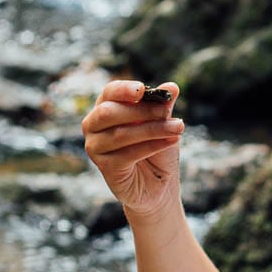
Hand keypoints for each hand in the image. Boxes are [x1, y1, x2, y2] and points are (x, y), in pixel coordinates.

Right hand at [82, 79, 184, 216]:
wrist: (158, 184)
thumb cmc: (157, 149)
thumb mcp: (162, 124)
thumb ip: (163, 107)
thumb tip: (172, 86)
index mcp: (105, 107)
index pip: (109, 92)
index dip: (124, 90)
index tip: (142, 89)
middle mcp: (93, 125)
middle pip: (110, 112)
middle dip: (142, 110)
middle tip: (167, 112)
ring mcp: (95, 147)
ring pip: (121, 133)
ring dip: (153, 129)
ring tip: (178, 128)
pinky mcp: (105, 167)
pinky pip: (127, 154)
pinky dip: (151, 146)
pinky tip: (171, 141)